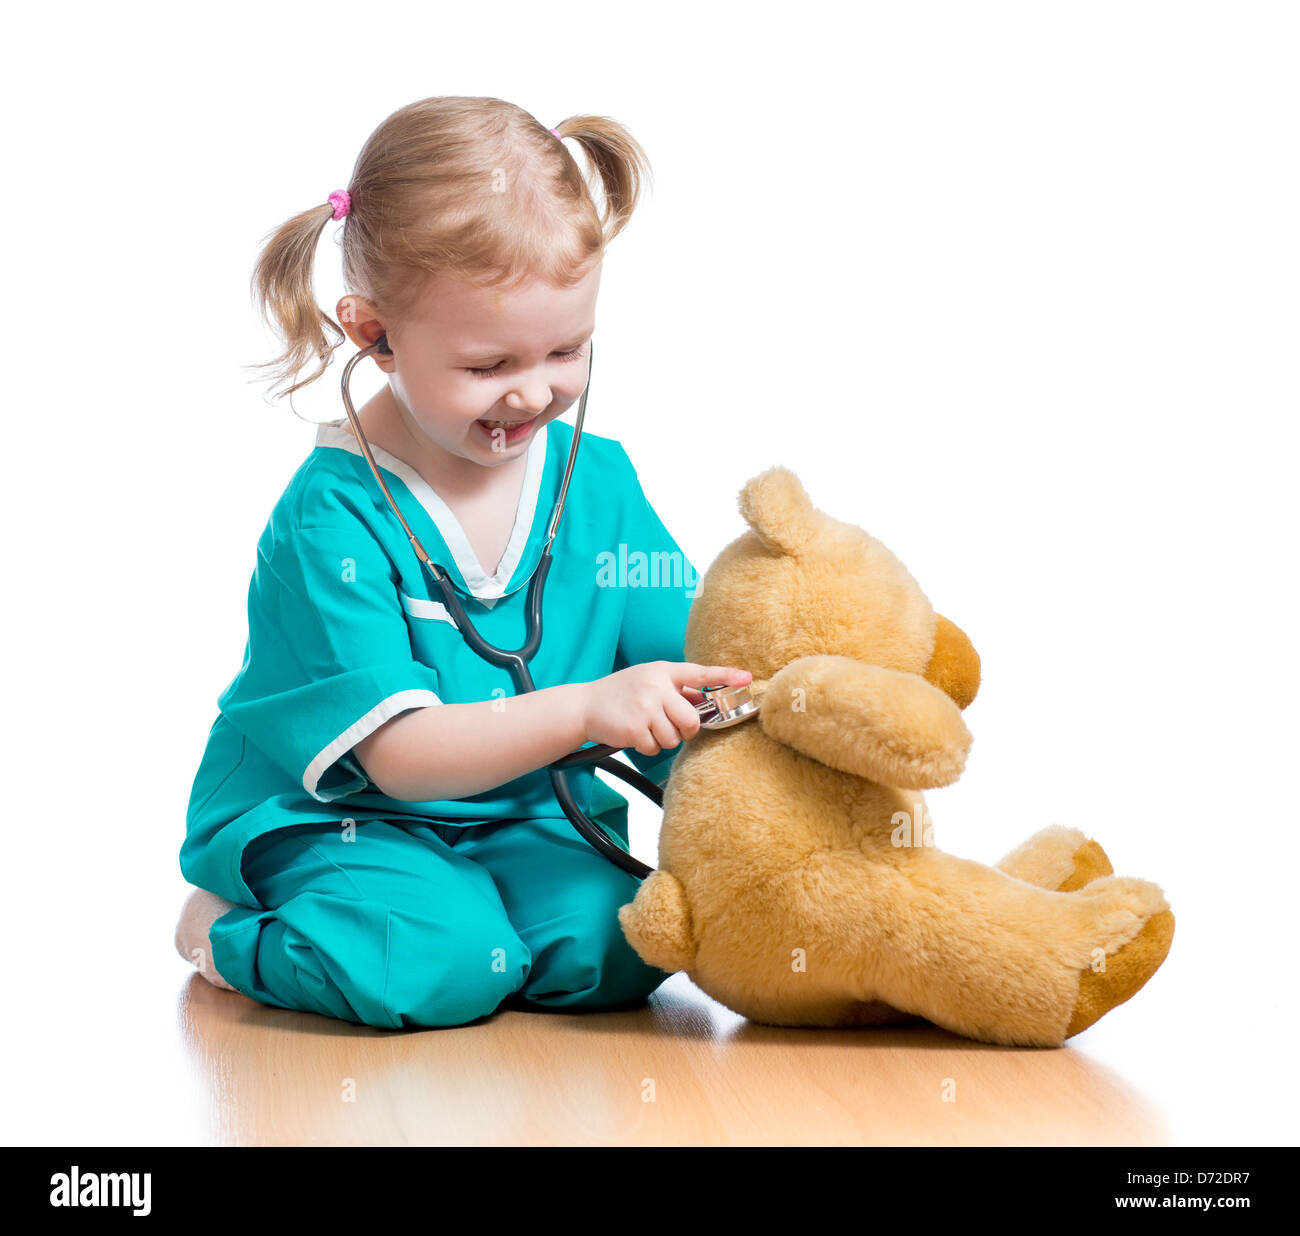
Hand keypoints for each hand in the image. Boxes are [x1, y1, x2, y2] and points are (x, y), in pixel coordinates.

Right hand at [583, 662, 752, 755]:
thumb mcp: (649, 680)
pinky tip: (635, 734)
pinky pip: (655, 748)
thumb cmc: (622, 693)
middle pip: (691, 720)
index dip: (726, 676)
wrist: (585, 706)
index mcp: (663, 671)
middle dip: (686, 730)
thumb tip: (705, 703)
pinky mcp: (634, 729)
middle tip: (673, 728)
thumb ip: (676, 688)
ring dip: (663, 739)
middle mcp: (656, 687)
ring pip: (673, 738)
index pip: (700, 673)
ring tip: (645, 727)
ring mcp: (644, 707)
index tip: (747, 678)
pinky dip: (647, 747)